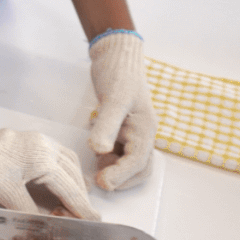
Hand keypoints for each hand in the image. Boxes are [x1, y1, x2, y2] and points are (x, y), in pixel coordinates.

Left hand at [0, 111, 100, 220]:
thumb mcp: (7, 195)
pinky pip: (58, 154)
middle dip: (81, 195)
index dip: (82, 207)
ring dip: (74, 180)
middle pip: (74, 174)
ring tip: (76, 199)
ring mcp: (39, 141)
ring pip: (68, 161)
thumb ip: (30, 210)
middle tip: (85, 214)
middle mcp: (46, 147)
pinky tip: (60, 180)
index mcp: (44, 160)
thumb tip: (46, 223)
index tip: (93, 220)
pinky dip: (64, 170)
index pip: (70, 188)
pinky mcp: (31, 140)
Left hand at [88, 32, 155, 190]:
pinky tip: (93, 147)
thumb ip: (107, 125)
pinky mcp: (121, 128)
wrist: (116, 55)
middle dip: (121, 178)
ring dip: (113, 168)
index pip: (138, 162)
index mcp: (146, 129)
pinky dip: (106, 156)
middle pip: (139, 168)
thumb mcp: (112, 99)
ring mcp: (132, 132)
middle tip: (98, 180)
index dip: (121, 176)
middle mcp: (142, 134)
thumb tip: (99, 151)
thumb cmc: (119, 74)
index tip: (102, 183)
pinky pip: (117, 150)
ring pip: (127, 161)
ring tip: (94, 163)